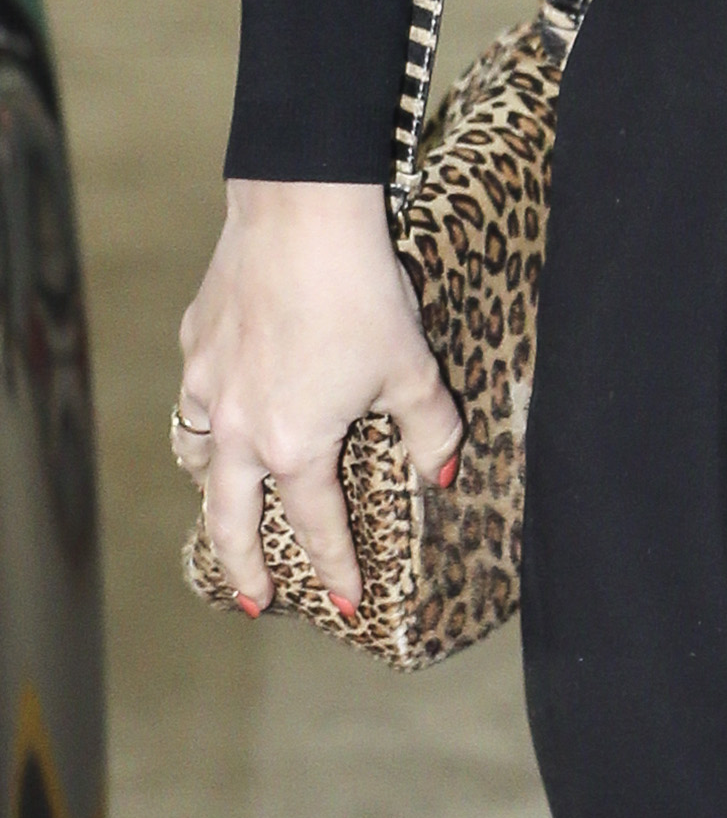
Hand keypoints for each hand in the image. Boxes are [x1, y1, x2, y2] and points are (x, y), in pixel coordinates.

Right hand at [175, 181, 463, 616]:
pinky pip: (192, 402)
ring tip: (224, 510)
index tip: (344, 602)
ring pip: (197, 460)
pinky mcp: (195, 343)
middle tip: (254, 600)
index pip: (316, 526)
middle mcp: (237, 430)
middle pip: (229, 520)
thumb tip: (443, 474)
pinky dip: (201, 424)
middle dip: (244, 567)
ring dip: (211, 495)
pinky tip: (214, 415)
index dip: (334, 568)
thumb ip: (430, 430)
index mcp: (294, 447)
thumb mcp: (413, 368)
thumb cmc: (361, 293)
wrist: (300, 215)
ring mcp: (207, 387)